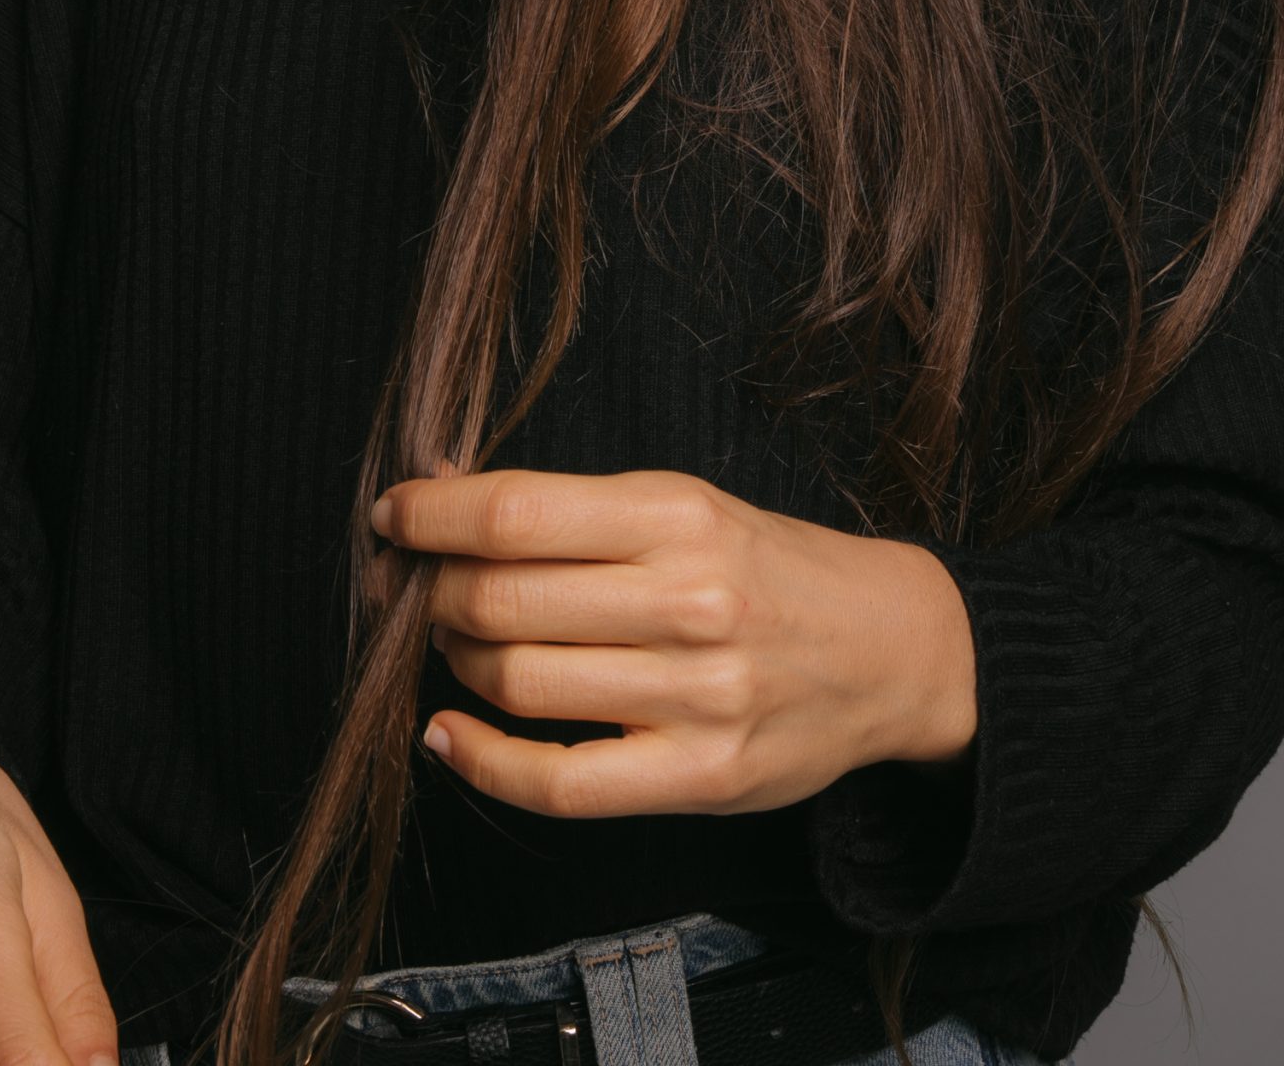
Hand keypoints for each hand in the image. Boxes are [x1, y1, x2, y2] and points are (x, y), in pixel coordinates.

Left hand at [370, 465, 976, 818]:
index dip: (431, 516)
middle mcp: (690, 601)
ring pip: (518, 683)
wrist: (891, 649)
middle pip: (502, 600)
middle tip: (425, 588)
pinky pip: (557, 783)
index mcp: (680, 515)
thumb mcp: (687, 505)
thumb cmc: (768, 568)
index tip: (393, 516)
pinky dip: (481, 762)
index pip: (516, 513)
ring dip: (457, 662)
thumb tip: (443, 500)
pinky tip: (449, 734)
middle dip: (435, 592)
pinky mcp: (700, 778)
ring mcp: (697, 698)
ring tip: (458, 644)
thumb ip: (576, 510)